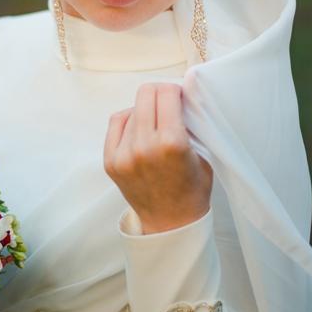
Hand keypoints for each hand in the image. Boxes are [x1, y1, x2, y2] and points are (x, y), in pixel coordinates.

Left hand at [103, 83, 212, 234]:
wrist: (170, 221)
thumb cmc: (192, 188)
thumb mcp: (201, 152)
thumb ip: (188, 122)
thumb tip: (176, 94)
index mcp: (171, 142)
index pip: (166, 92)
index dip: (175, 90)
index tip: (179, 96)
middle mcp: (143, 146)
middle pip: (145, 94)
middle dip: (159, 94)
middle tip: (168, 104)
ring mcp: (123, 155)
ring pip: (131, 109)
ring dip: (145, 111)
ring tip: (155, 124)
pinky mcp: (110, 161)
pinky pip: (116, 123)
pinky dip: (128, 120)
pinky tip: (139, 128)